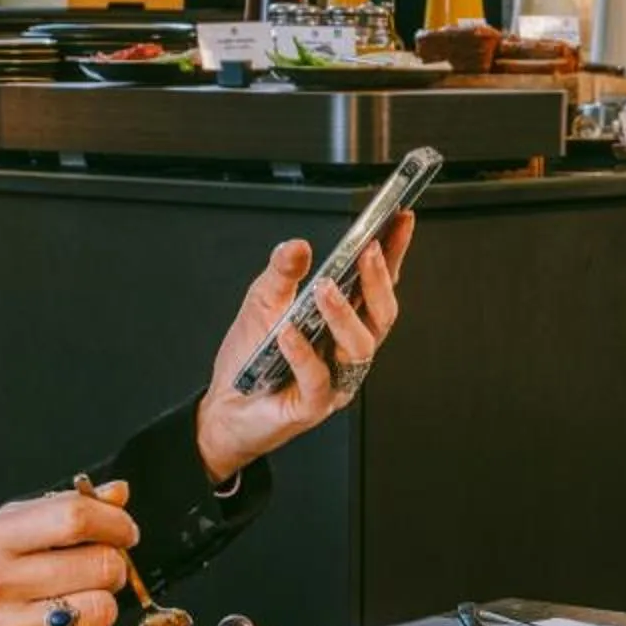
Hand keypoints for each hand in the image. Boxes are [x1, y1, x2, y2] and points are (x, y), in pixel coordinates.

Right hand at [0, 481, 138, 625]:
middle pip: (99, 565)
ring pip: (99, 612)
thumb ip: (55, 513)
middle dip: (112, 570)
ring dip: (98, 613)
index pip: (73, 516)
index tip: (124, 533)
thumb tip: (118, 494)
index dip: (115, 523)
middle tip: (96, 578)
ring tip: (72, 612)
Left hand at [195, 216, 414, 483]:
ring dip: (343, 314)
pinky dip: (304, 353)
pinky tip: (289, 333)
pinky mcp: (314, 404)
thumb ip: (281, 273)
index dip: (394, 253)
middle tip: (367, 252)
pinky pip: (318, 378)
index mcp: (343, 321)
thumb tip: (297, 246)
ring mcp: (336, 379)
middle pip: (382, 314)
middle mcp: (348, 349)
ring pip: (360, 346)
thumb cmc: (251, 357)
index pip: (376, 283)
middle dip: (379, 280)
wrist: (225, 405)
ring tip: (323, 289)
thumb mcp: (262, 301)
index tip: (400, 220)